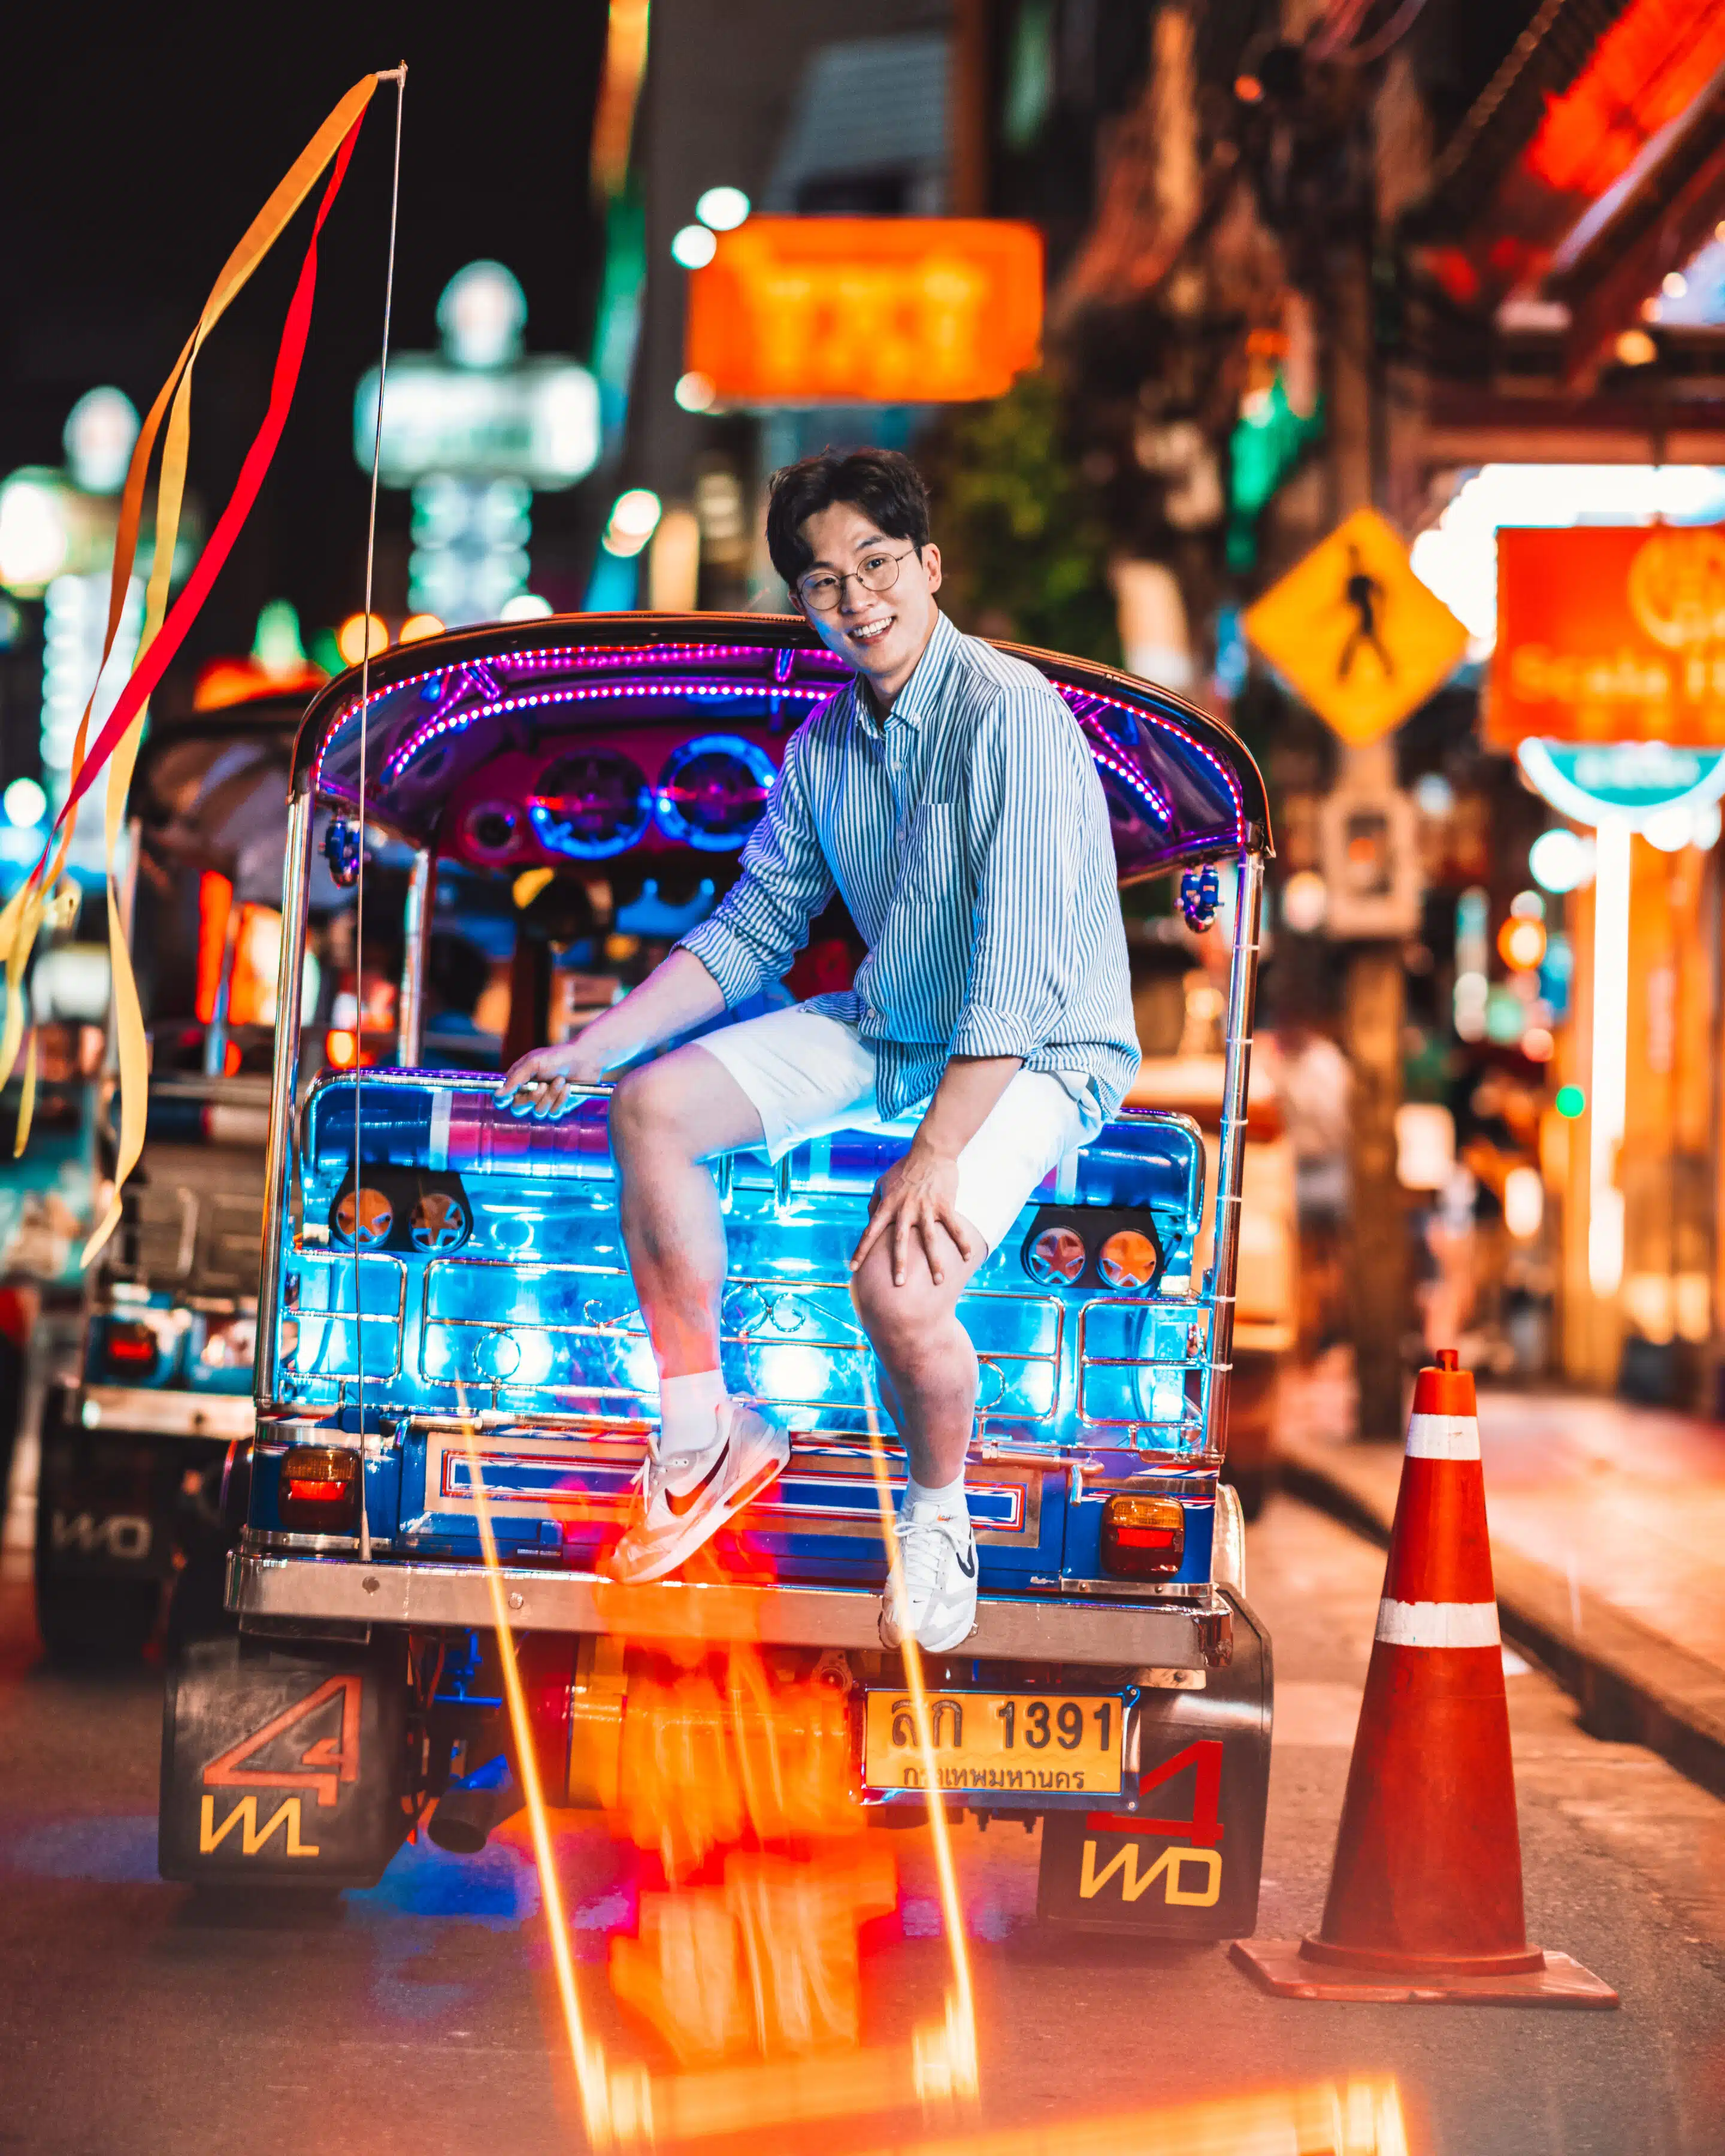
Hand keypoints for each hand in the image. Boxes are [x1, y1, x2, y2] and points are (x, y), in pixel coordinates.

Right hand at [497, 1039, 607, 1119]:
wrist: (585, 1060)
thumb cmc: (557, 1057)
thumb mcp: (534, 1062)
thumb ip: (515, 1079)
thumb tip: (497, 1094)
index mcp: (518, 1080)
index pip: (502, 1098)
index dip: (502, 1100)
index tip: (511, 1096)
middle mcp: (528, 1093)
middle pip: (518, 1109)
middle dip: (532, 1097)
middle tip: (543, 1085)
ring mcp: (543, 1101)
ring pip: (538, 1112)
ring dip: (551, 1096)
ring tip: (560, 1080)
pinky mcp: (557, 1107)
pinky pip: (553, 1113)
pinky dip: (562, 1100)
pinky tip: (568, 1087)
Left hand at [850, 1140, 978, 1286]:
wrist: (929, 1151)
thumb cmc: (904, 1168)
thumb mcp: (882, 1182)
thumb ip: (874, 1202)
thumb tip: (870, 1221)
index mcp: (887, 1205)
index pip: (870, 1231)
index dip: (861, 1250)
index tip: (853, 1269)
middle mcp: (904, 1209)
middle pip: (900, 1241)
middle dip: (899, 1263)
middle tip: (899, 1284)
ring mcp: (925, 1207)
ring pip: (929, 1239)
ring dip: (935, 1261)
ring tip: (939, 1281)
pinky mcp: (944, 1204)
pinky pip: (953, 1227)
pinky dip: (961, 1242)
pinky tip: (966, 1258)